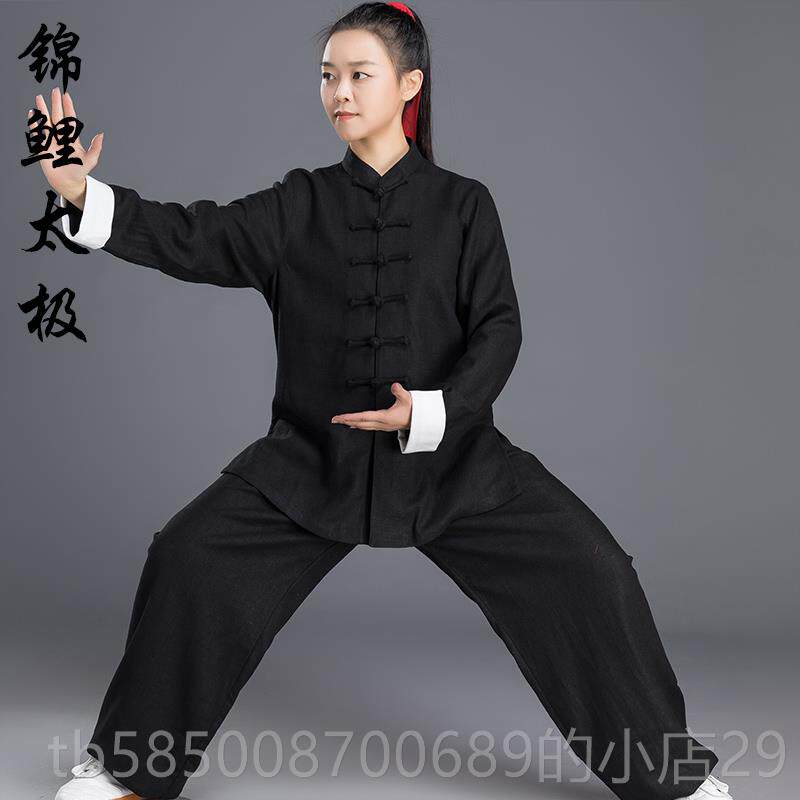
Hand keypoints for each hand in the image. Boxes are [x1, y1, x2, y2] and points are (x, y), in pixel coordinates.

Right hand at [31, 86, 103, 204]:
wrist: (68, 183)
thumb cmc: (79, 172)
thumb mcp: (91, 160)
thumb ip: (96, 148)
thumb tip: (101, 134)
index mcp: (72, 138)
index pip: (70, 119)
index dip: (68, 107)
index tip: (67, 96)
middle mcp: (61, 137)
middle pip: (57, 117)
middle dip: (56, 104)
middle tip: (55, 90)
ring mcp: (51, 141)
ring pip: (46, 122)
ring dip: (43, 110)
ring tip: (39, 98)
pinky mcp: (43, 147)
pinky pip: (38, 133)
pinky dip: (35, 123)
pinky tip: (33, 113)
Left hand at [331, 382, 411, 431]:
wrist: (420, 420)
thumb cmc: (414, 409)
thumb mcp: (408, 398)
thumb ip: (400, 391)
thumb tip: (394, 385)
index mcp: (385, 417)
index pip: (364, 417)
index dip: (352, 416)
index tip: (341, 417)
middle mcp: (382, 424)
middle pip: (360, 423)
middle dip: (346, 421)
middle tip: (334, 420)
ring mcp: (382, 426)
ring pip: (363, 426)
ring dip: (351, 423)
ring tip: (341, 422)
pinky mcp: (384, 426)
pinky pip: (368, 426)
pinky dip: (359, 425)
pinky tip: (354, 424)